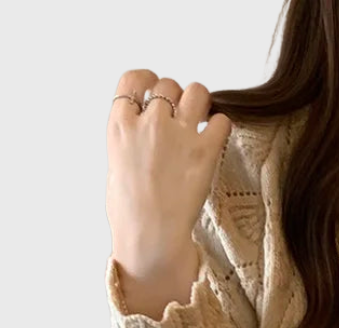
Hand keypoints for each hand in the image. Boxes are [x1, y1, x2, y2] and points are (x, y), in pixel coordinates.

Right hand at [106, 69, 231, 277]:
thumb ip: (130, 139)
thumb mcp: (116, 165)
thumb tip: (143, 133)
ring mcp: (178, 134)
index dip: (148, 81)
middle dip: (176, 97)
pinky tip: (214, 140)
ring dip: (201, 103)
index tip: (155, 90)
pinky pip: (221, 121)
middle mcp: (150, 122)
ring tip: (201, 122)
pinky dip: (221, 126)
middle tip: (182, 119)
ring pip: (197, 91)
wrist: (150, 236)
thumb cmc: (130, 212)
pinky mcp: (205, 152)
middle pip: (169, 85)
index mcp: (120, 125)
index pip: (133, 79)